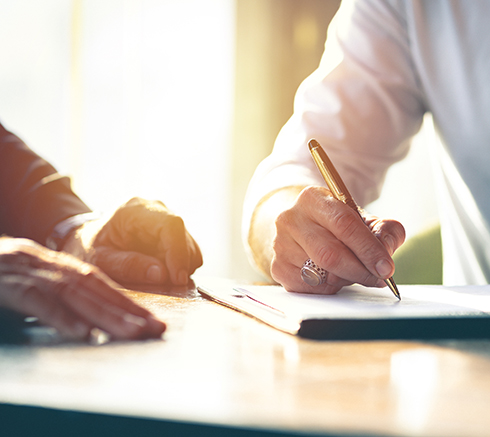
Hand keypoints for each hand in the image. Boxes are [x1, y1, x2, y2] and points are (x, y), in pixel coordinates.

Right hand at [0, 237, 165, 339]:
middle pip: (93, 288)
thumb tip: (85, 317)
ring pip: (73, 293)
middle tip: (156, 330)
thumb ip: (53, 294)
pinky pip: (35, 300)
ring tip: (133, 334)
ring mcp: (24, 269)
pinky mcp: (4, 283)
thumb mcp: (24, 280)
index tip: (151, 320)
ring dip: (106, 315)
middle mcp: (43, 261)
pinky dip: (61, 317)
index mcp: (50, 262)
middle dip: (127, 311)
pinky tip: (84, 334)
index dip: (126, 301)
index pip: (96, 283)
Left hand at [67, 198, 202, 285]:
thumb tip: (162, 274)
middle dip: (179, 265)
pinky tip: (160, 272)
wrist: (85, 239)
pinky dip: (180, 267)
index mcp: (135, 210)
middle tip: (164, 286)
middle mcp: (156, 209)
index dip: (179, 252)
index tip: (177, 279)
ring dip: (180, 267)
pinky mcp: (172, 233)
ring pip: (190, 246)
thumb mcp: (98, 260)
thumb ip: (127, 265)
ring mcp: (166, 220)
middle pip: (183, 237)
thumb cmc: (87, 248)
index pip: (171, 224)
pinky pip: (188, 252)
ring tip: (156, 278)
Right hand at [270, 186, 404, 293]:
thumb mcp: (362, 219)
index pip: (344, 224)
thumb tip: (386, 250)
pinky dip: (329, 287)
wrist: (301, 227)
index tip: (386, 268)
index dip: (368, 249)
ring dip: (345, 279)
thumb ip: (384, 230)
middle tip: (378, 278)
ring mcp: (280, 244)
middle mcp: (290, 219)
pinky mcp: (278, 267)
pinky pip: (310, 287)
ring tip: (353, 271)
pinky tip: (332, 276)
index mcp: (312, 198)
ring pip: (321, 273)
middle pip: (330, 254)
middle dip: (360, 270)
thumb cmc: (335, 224)